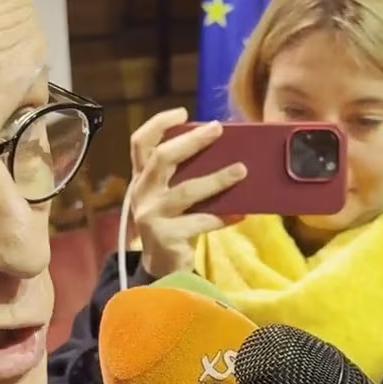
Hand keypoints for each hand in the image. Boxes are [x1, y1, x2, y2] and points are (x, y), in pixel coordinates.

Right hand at [128, 108, 246, 277]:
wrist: (162, 271)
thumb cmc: (174, 225)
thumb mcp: (171, 198)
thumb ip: (183, 176)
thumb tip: (224, 151)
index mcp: (142, 179)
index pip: (140, 143)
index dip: (158, 124)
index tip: (183, 112)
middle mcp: (141, 194)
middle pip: (162, 158)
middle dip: (192, 141)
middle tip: (218, 129)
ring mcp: (151, 216)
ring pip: (186, 191)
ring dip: (217, 179)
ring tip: (241, 170)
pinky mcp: (165, 237)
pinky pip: (201, 222)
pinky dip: (223, 217)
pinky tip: (242, 213)